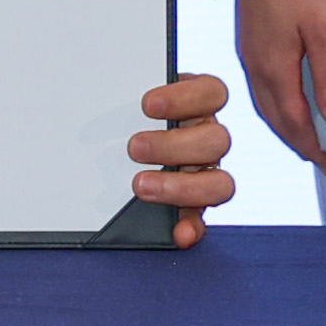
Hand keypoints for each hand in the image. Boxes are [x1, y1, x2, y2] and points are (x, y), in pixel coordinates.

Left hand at [131, 71, 237, 245]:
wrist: (120, 139)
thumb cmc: (129, 113)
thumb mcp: (132, 98)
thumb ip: (132, 98)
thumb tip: (106, 94)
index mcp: (200, 102)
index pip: (211, 93)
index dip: (184, 98)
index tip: (147, 104)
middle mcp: (208, 137)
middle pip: (217, 140)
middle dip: (173, 146)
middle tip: (134, 147)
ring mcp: (205, 172)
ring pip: (219, 181)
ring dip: (180, 186)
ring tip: (141, 185)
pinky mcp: (193, 203)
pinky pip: (202, 218)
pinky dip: (192, 226)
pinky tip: (179, 232)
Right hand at [230, 0, 325, 167]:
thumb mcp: (323, 29)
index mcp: (274, 69)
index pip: (294, 123)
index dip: (312, 147)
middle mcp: (255, 67)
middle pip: (275, 120)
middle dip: (296, 142)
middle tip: (318, 159)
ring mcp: (248, 55)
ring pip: (264, 105)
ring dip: (284, 126)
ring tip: (304, 137)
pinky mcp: (248, 42)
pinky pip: (258, 88)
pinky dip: (273, 105)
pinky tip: (284, 101)